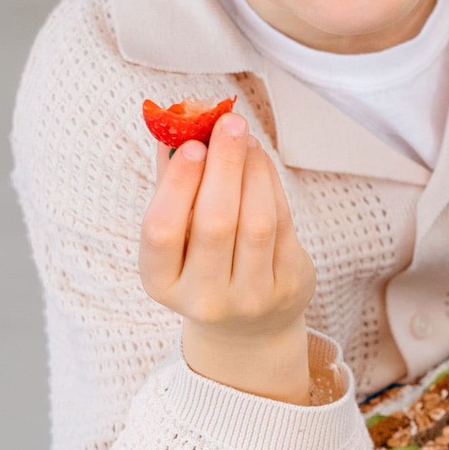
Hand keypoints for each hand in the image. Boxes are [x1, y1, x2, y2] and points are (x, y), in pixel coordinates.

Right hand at [139, 112, 316, 401]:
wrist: (248, 326)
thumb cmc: (203, 264)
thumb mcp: (177, 235)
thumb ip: (170, 183)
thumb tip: (174, 127)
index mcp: (161, 284)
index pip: (161, 233)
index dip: (177, 186)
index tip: (192, 145)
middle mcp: (204, 298)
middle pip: (215, 224)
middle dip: (224, 166)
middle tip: (228, 123)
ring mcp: (250, 298)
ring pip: (255, 223)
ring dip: (252, 171)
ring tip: (246, 138)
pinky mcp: (287, 287)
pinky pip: (283, 225)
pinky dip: (272, 186)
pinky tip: (261, 161)